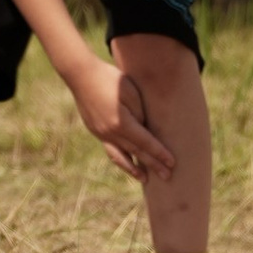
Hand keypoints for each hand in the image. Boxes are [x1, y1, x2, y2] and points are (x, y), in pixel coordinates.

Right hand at [71, 58, 175, 181]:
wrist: (80, 74)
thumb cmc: (110, 79)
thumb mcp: (131, 93)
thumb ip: (140, 114)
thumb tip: (145, 131)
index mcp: (121, 123)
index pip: (146, 142)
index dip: (160, 153)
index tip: (172, 163)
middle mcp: (110, 132)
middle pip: (136, 153)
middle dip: (153, 165)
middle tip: (167, 176)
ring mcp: (100, 133)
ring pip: (120, 156)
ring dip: (133, 169)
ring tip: (144, 178)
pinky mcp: (95, 130)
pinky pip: (110, 149)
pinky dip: (120, 158)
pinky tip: (127, 162)